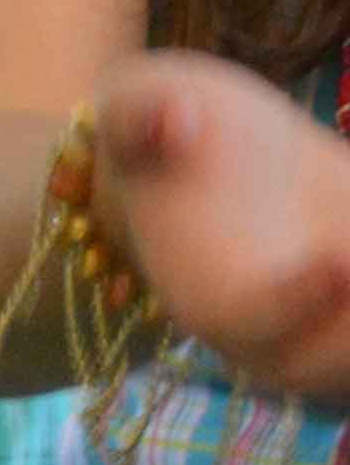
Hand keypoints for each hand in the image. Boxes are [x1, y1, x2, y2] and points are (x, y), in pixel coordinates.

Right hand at [92, 51, 349, 409]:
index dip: (297, 302)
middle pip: (333, 360)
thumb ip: (141, 117)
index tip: (338, 260)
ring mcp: (325, 318)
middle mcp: (270, 325)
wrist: (195, 160)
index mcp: (206, 293)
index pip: (253, 320)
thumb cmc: (162, 130)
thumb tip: (177, 123)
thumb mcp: (135, 104)